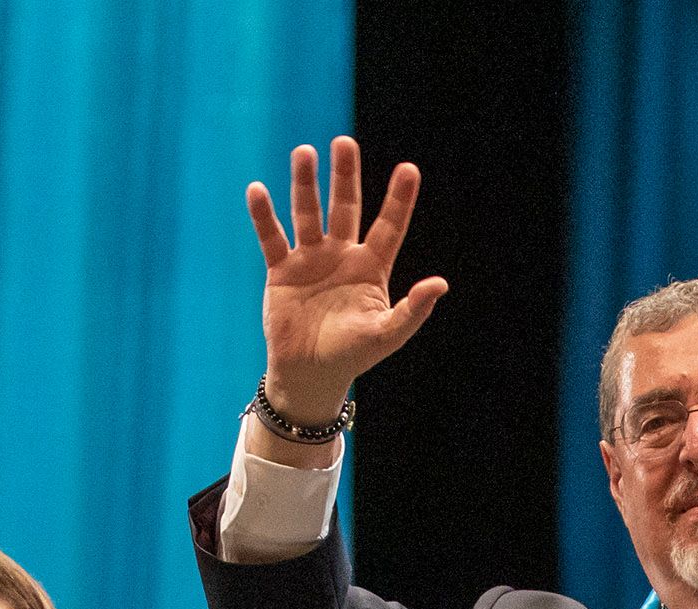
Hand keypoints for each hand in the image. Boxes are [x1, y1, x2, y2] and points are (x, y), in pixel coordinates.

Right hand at [245, 138, 446, 430]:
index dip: (399, 199)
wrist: (309, 375)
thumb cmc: (352, 355)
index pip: (389, 226)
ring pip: (308, 213)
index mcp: (371, 266)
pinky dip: (264, 215)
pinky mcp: (281, 270)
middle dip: (345, 176)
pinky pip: (272, 237)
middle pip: (345, 207)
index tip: (409, 169)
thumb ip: (412, 310)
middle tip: (345, 143)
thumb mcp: (387, 335)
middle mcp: (342, 254)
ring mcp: (310, 259)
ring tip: (304, 152)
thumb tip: (440, 283)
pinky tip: (257, 190)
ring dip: (305, 184)